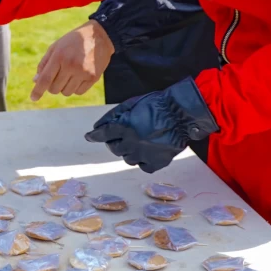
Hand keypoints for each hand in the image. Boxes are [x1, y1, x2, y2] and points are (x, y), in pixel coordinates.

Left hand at [31, 21, 113, 99]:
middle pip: (55, 89)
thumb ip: (44, 64)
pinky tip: (78, 77)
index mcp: (59, 56)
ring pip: (66, 92)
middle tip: (57, 77)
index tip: (33, 98)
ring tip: (69, 75)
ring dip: (64, 87)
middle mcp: (71, 65)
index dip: (38, 90)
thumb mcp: (56, 47)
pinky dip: (75, 88)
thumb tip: (36, 81)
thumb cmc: (73, 41)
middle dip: (52, 86)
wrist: (99, 36)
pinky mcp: (93, 78)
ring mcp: (83, 72)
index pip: (45, 79)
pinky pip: (78, 92)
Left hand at [85, 77, 219, 172]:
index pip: (103, 135)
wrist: (181, 114)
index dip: (94, 136)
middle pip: (113, 149)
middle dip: (114, 142)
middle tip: (121, 136)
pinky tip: (147, 151)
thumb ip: (113, 116)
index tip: (89, 137)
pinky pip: (142, 166)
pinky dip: (142, 160)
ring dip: (128, 150)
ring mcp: (144, 155)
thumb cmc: (156, 105)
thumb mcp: (131, 104)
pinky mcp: (156, 163)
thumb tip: (97, 127)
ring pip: (127, 158)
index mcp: (124, 127)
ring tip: (138, 140)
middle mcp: (132, 143)